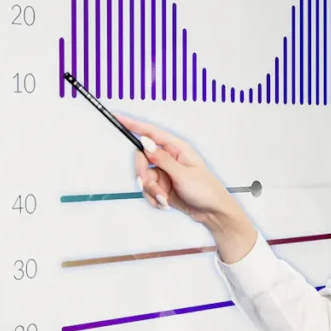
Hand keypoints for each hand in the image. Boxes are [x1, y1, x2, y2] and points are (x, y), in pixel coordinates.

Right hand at [116, 115, 256, 261]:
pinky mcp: (162, 186)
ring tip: (165, 198)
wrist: (212, 212)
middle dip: (144, 176)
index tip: (118, 118)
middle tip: (152, 186)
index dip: (133, 125)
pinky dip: (154, 198)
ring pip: (143, 177)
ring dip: (152, 191)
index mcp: (177, 149)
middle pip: (142, 159)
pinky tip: (165, 202)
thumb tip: (146, 143)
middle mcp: (169, 159)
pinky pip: (147, 190)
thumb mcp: (183, 175)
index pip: (151, 133)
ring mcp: (165, 173)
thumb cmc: (206, 191)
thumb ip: (162, 159)